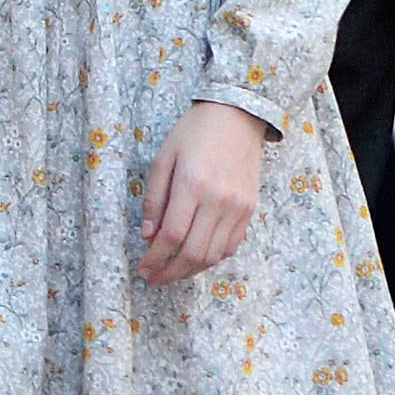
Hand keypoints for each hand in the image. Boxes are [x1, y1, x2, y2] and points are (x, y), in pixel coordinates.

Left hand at [137, 99, 270, 283]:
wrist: (237, 115)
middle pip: (193, 252)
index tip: (144, 267)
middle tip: (155, 278)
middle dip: (170, 272)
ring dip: (191, 270)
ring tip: (173, 272)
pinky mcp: (250, 209)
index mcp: (192, 184)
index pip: (172, 235)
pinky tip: (196, 257)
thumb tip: (148, 234)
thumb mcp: (163, 157)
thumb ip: (154, 198)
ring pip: (214, 255)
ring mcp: (238, 206)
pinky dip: (212, 258)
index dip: (155, 258)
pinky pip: (232, 245)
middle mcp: (218, 199)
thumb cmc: (195, 132)